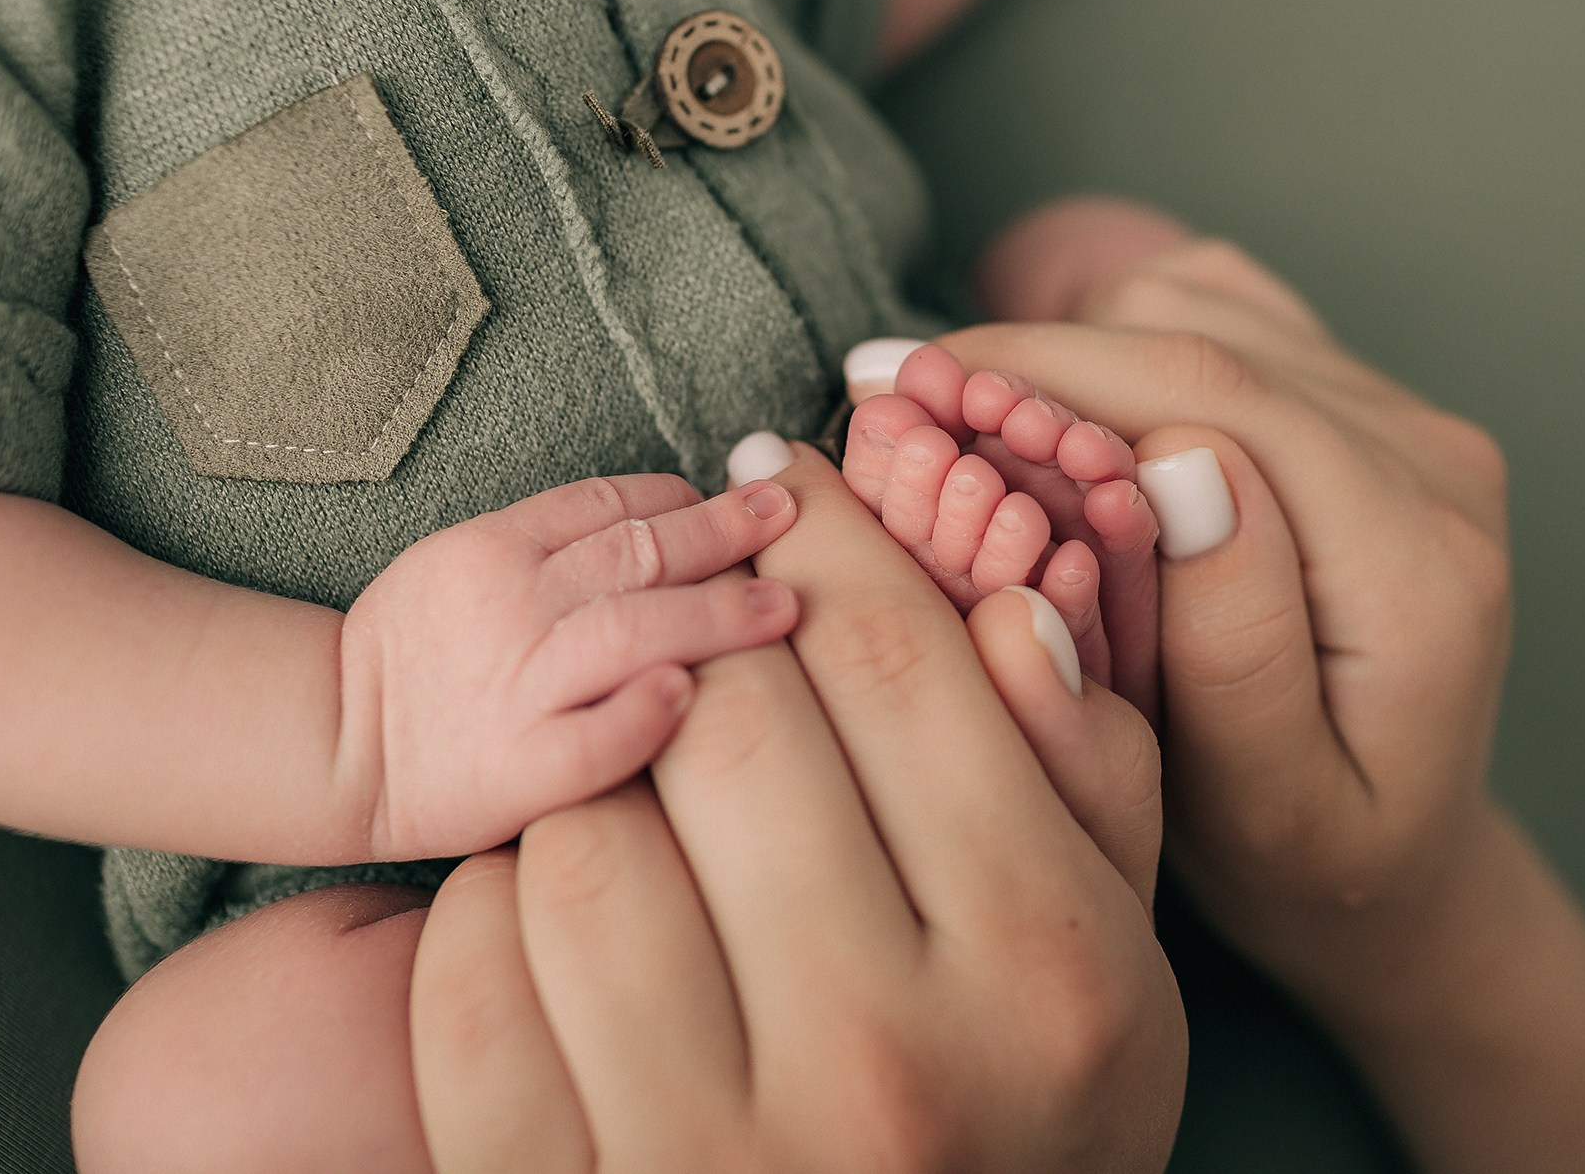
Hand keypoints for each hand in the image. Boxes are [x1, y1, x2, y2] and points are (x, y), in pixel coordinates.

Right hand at [334, 474, 801, 861]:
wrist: (332, 744)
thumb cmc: (414, 653)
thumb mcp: (464, 562)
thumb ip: (555, 544)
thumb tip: (673, 522)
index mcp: (496, 546)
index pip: (611, 502)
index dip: (687, 499)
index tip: (744, 504)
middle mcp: (512, 605)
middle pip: (638, 554)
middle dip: (725, 534)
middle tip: (791, 523)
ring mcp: (517, 687)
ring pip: (631, 631)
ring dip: (717, 614)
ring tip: (784, 609)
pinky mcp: (518, 768)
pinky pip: (592, 738)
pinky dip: (644, 714)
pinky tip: (692, 697)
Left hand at [410, 447, 1185, 1171]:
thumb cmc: (1025, 1126)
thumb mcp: (1111, 962)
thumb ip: (1086, 779)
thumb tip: (1007, 600)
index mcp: (1039, 973)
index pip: (906, 667)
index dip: (830, 539)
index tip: (781, 478)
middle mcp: (883, 1064)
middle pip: (738, 725)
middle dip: (717, 647)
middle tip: (718, 646)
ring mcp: (707, 1152)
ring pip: (587, 837)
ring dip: (607, 785)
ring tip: (660, 811)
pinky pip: (472, 974)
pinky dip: (502, 912)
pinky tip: (579, 926)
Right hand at [942, 229, 1584, 1172]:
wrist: (1398, 863)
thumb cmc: (1311, 857)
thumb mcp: (1268, 804)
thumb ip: (1235, 645)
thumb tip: (1180, 459)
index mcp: (1416, 560)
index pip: (1211, 398)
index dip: (1042, 372)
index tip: (902, 389)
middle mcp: (1430, 462)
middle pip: (1199, 332)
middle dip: (1032, 353)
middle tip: (893, 399)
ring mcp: (1403, 419)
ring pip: (1199, 302)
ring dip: (1072, 344)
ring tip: (967, 428)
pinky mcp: (1363, 403)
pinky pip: (1221, 307)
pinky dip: (1118, 334)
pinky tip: (1052, 407)